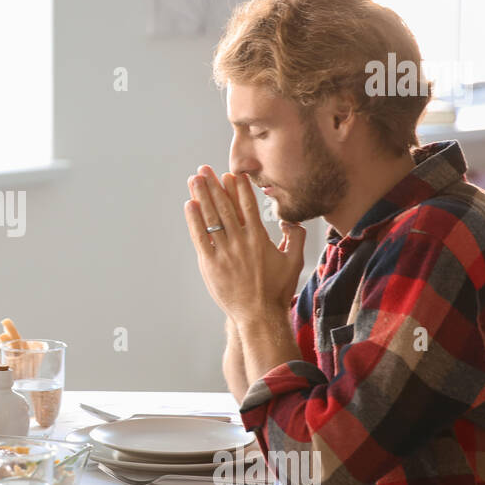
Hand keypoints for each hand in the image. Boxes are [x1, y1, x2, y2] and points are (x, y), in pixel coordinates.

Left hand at [183, 166, 305, 324]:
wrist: (259, 315)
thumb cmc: (277, 291)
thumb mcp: (294, 262)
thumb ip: (295, 237)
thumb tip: (290, 221)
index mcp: (259, 238)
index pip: (247, 206)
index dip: (238, 188)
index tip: (230, 174)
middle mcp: (241, 242)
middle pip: (225, 207)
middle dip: (214, 185)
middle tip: (205, 169)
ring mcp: (225, 252)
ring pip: (211, 218)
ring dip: (202, 196)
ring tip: (195, 180)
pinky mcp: (211, 264)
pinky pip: (200, 237)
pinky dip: (194, 220)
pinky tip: (189, 205)